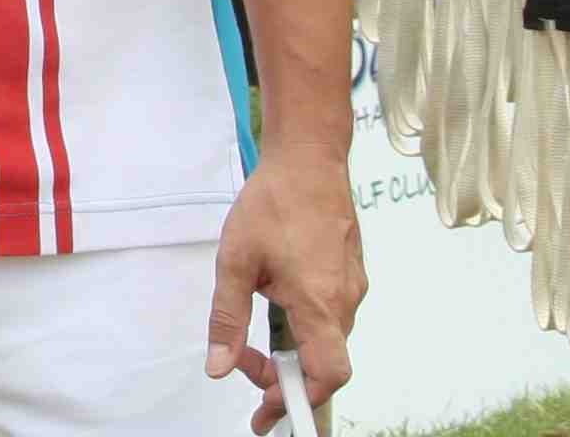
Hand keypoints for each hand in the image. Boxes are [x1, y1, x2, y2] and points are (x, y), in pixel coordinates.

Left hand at [204, 145, 362, 427]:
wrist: (309, 159)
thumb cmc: (273, 203)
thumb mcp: (235, 261)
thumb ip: (228, 318)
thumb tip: (218, 365)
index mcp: (319, 303)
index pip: (329, 375)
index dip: (300, 400)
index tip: (269, 413)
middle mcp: (344, 301)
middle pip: (326, 364)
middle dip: (286, 379)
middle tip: (247, 374)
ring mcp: (351, 288)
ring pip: (328, 341)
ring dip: (295, 353)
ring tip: (255, 348)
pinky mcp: (349, 275)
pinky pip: (332, 317)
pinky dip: (307, 330)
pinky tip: (277, 311)